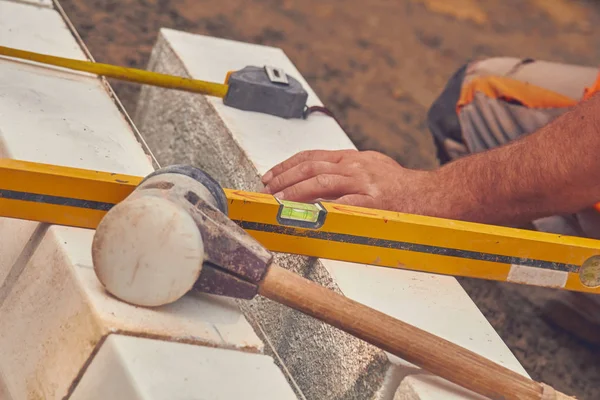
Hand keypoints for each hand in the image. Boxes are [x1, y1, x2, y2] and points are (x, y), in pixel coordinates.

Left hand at [261, 149, 432, 212]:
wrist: (432, 195)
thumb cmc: (401, 186)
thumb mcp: (372, 168)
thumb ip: (346, 171)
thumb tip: (318, 180)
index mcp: (353, 158)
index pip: (312, 156)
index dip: (287, 165)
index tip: (270, 175)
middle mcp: (355, 166)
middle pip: (311, 167)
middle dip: (284, 178)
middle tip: (267, 189)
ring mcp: (364, 182)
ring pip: (320, 181)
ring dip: (294, 191)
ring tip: (278, 200)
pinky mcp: (372, 201)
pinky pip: (341, 204)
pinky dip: (320, 207)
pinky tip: (305, 212)